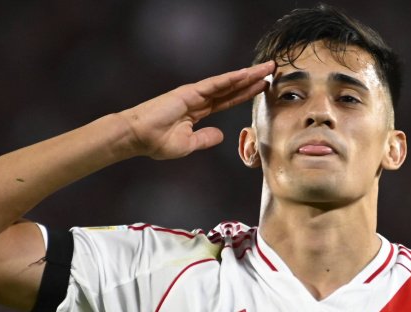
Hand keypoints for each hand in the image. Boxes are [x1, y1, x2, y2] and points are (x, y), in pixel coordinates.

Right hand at [119, 61, 274, 159]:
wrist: (138, 137)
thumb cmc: (157, 142)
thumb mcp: (188, 144)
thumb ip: (205, 139)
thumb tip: (221, 136)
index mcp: (199, 111)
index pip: (228, 100)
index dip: (246, 93)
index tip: (263, 88)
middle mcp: (199, 99)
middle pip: (232, 88)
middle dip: (253, 80)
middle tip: (273, 70)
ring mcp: (195, 94)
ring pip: (227, 82)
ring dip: (248, 75)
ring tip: (267, 68)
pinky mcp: (190, 92)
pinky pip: (215, 84)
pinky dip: (231, 78)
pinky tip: (246, 74)